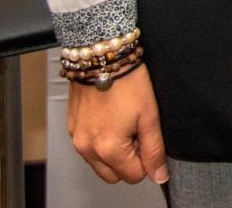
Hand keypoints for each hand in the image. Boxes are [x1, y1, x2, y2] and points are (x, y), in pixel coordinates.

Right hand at [67, 63, 167, 184]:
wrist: (102, 55)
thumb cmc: (127, 81)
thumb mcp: (150, 116)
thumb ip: (154, 150)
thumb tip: (159, 175)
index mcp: (108, 149)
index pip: (134, 176)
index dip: (145, 159)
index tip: (146, 137)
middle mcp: (87, 148)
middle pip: (114, 175)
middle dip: (128, 159)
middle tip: (136, 131)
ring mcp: (76, 138)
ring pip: (99, 162)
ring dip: (114, 151)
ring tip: (123, 122)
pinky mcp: (71, 127)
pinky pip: (88, 146)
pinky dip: (100, 140)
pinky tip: (111, 117)